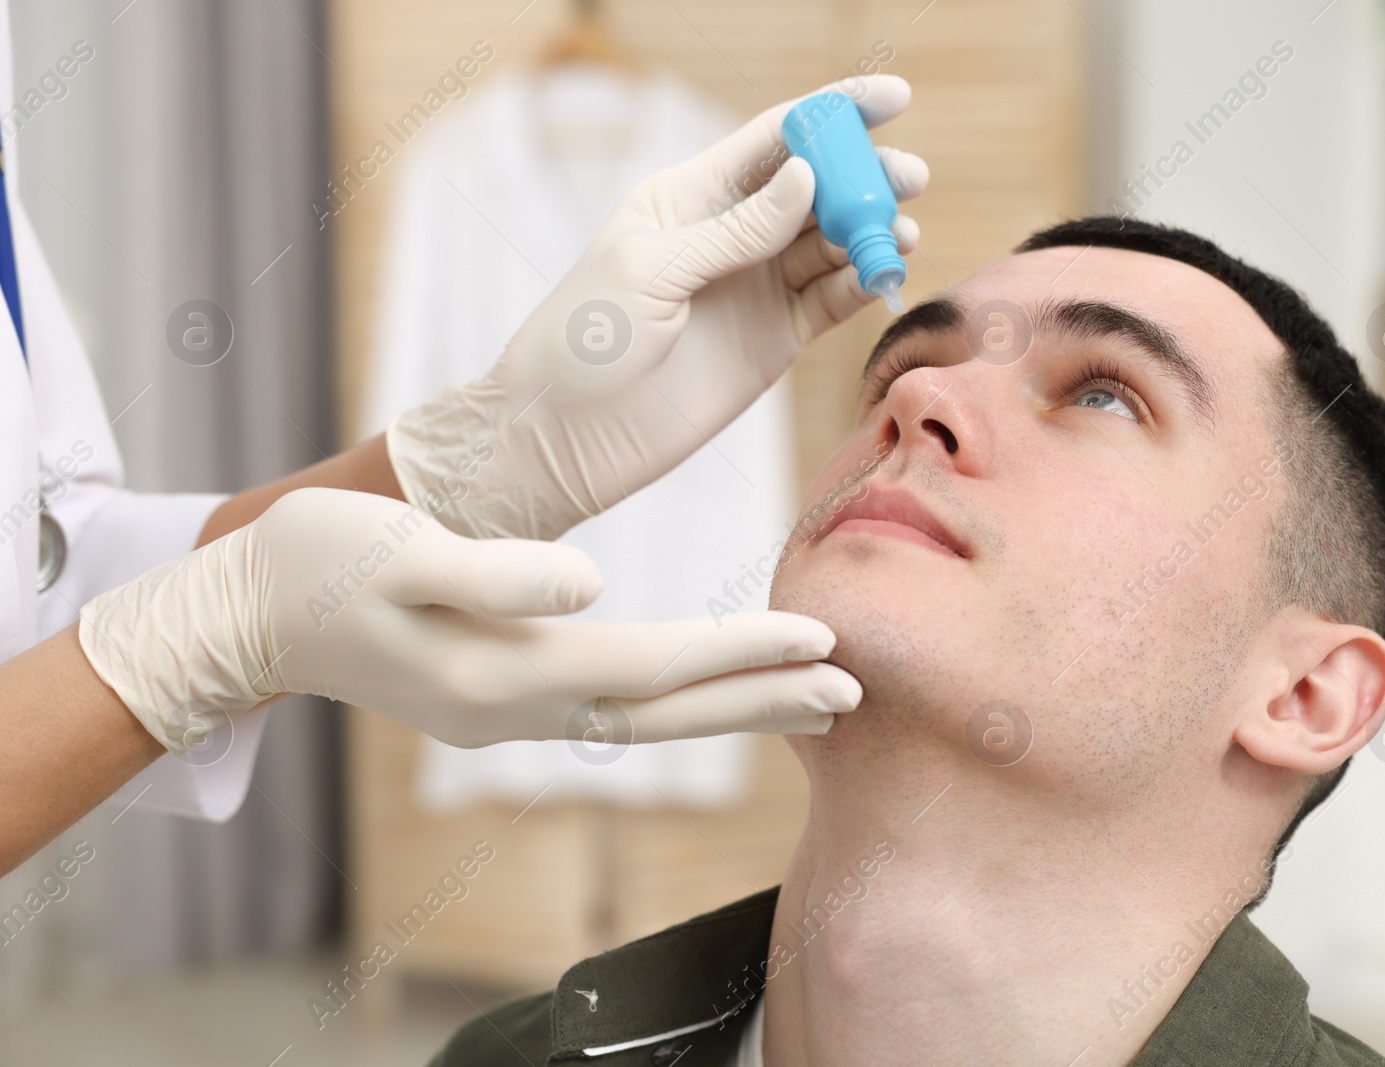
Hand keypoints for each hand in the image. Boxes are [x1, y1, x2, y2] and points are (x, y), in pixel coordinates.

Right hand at [77, 489, 861, 751]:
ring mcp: (508, 714)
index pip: (652, 664)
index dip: (740, 653)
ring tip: (810, 701)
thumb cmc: (317, 567)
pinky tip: (710, 690)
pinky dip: (676, 703)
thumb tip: (590, 581)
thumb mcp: (399, 552)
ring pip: (645, 719)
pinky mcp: (498, 701)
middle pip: (667, 712)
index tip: (822, 638)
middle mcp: (517, 707)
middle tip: (854, 694)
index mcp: (502, 669)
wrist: (247, 615)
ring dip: (731, 709)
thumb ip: (497, 572)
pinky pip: (613, 709)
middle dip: (763, 702)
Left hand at [386, 74, 927, 540]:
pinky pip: (833, 302)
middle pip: (816, 189)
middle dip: (867, 175)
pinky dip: (864, 285)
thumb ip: (734, 229)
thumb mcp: (652, 270)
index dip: (834, 113)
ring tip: (903, 231)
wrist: (566, 437)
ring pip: (833, 244)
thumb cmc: (585, 339)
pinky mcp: (775, 340)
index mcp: (691, 197)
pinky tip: (886, 273)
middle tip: (910, 177)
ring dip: (873, 232)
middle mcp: (732, 235)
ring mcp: (757, 288)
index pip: (774, 140)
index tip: (893, 97)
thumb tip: (807, 178)